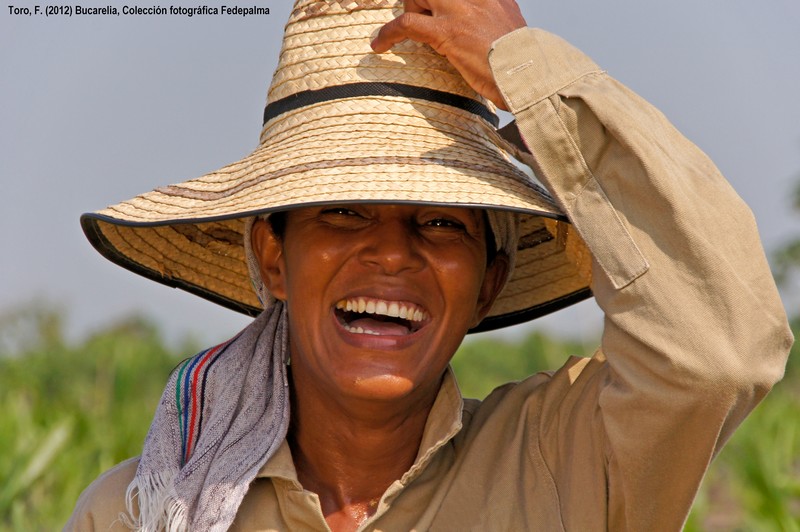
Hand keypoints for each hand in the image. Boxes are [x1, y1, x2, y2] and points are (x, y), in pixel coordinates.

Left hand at [371, 0, 526, 110]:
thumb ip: (498, 15)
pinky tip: (379, 45)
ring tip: (408, 31)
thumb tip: (494, 21)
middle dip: (422, 1)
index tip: (434, 7)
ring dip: (409, 11)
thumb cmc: (522, 63)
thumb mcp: (513, 28)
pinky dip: (388, 34)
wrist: (529, 75)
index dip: (439, 1)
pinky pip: (406, 24)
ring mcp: (459, 11)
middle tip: (423, 18)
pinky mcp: (446, 32)